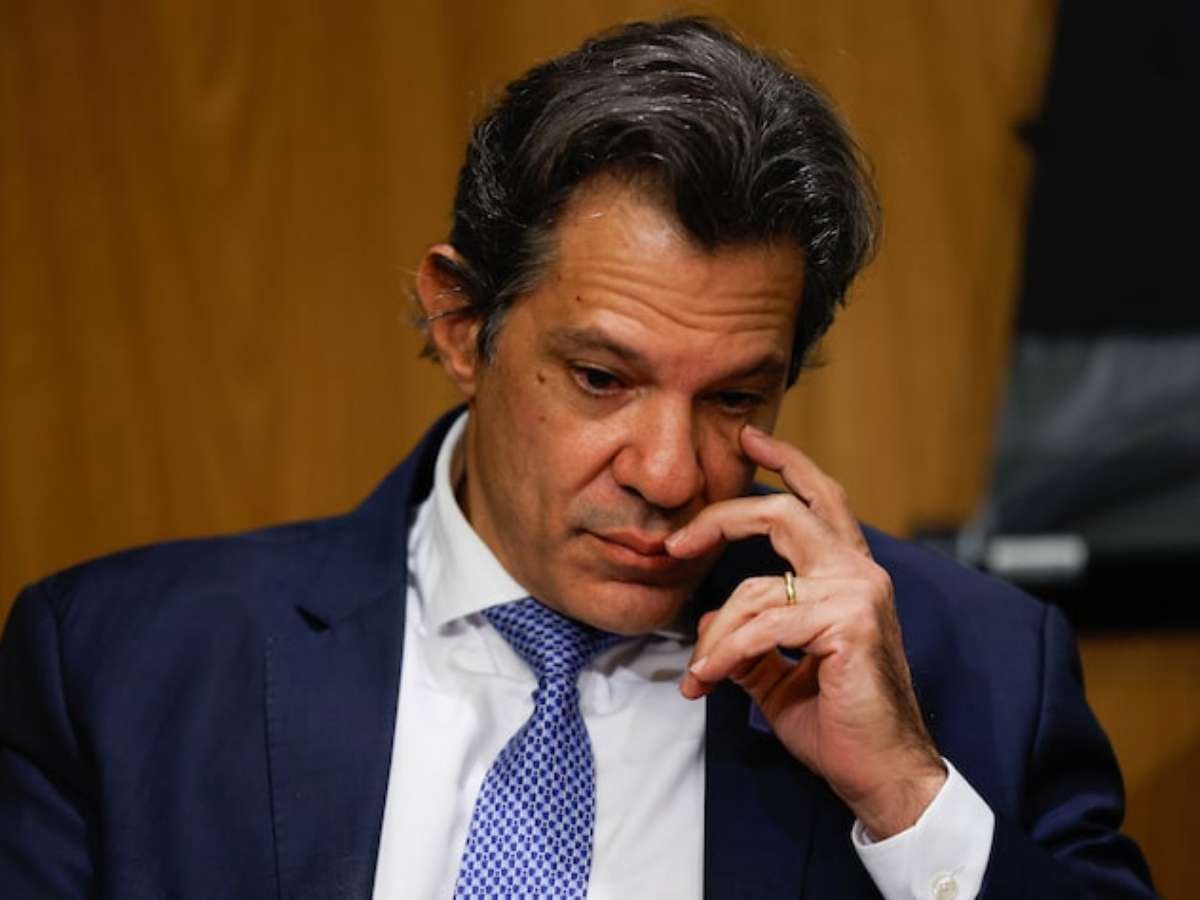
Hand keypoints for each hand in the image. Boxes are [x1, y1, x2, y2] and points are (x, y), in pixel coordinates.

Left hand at [666, 425, 944, 837]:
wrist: (881, 773)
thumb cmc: (838, 721)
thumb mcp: (779, 671)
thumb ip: (749, 638)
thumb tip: (710, 620)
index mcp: (849, 573)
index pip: (819, 499)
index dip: (785, 463)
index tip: (748, 439)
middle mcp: (859, 571)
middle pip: (782, 512)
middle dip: (722, 518)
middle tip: (677, 540)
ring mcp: (858, 593)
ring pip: (756, 587)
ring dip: (715, 636)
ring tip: (698, 674)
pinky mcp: (849, 622)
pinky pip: (762, 627)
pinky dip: (726, 653)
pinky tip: (710, 680)